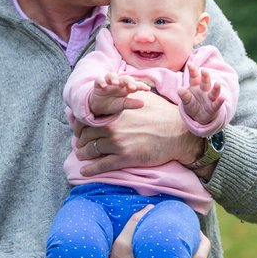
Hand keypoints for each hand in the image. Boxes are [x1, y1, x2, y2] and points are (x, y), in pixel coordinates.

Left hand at [72, 91, 200, 176]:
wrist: (177, 133)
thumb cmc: (162, 113)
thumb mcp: (142, 96)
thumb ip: (126, 93)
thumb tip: (119, 86)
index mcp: (114, 111)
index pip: (88, 118)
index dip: (81, 125)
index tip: (79, 129)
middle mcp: (112, 126)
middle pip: (86, 135)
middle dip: (80, 140)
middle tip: (79, 144)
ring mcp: (117, 143)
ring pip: (91, 150)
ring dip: (83, 153)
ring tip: (81, 155)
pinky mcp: (124, 158)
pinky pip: (101, 165)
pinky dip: (90, 169)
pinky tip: (85, 171)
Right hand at [89, 73, 150, 116]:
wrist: (99, 106)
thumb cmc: (113, 103)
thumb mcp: (122, 105)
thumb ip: (131, 104)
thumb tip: (143, 103)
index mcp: (126, 88)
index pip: (135, 84)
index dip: (141, 85)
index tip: (147, 89)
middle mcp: (118, 83)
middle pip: (124, 78)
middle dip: (129, 81)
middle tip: (133, 88)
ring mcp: (108, 83)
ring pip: (111, 75)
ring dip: (114, 78)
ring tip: (116, 83)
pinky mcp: (98, 84)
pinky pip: (99, 79)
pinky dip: (101, 81)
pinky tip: (104, 86)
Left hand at [178, 63, 225, 125]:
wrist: (199, 117)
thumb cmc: (192, 105)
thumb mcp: (186, 101)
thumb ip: (184, 95)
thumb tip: (179, 90)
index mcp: (196, 86)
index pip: (194, 77)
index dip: (192, 71)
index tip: (189, 64)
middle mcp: (204, 90)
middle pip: (205, 82)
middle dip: (205, 77)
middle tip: (204, 70)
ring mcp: (210, 98)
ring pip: (214, 92)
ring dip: (216, 88)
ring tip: (218, 83)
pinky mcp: (214, 108)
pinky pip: (217, 104)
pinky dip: (220, 101)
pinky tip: (223, 98)